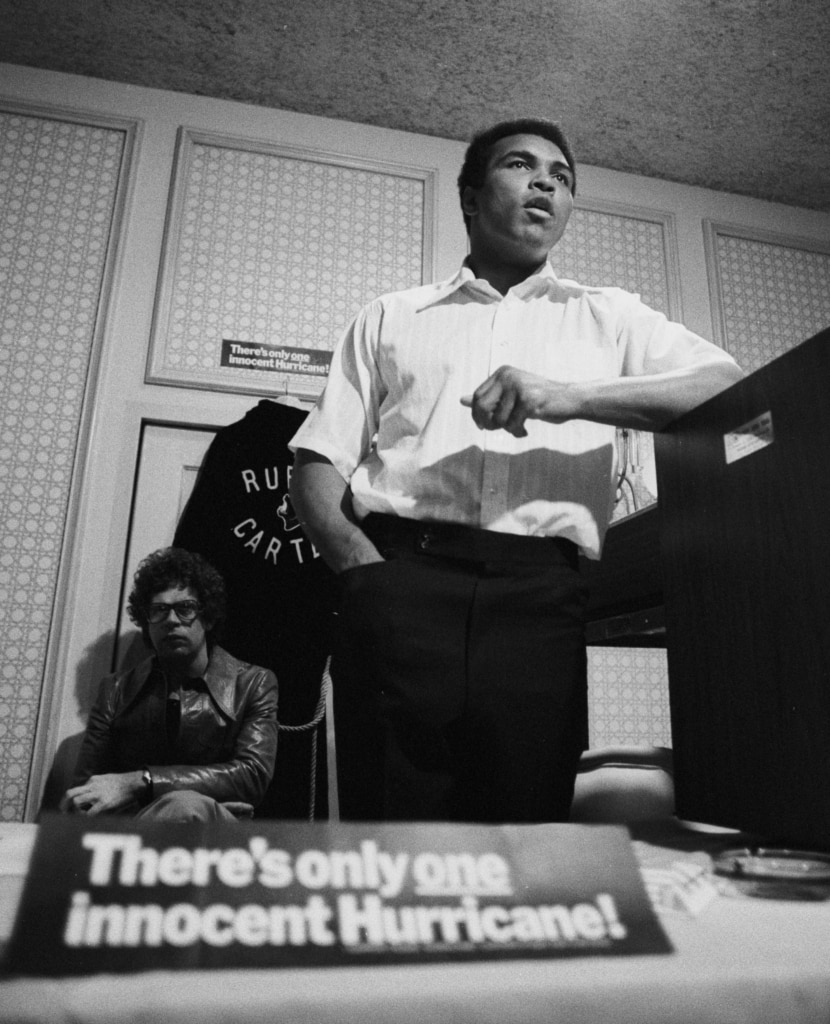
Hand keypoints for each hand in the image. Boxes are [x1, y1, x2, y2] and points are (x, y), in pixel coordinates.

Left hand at [61, 772, 143, 814]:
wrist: (135, 783)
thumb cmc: (123, 784)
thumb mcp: (106, 780)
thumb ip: (96, 786)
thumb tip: (90, 799)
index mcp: (92, 780)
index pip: (75, 790)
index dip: (69, 801)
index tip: (68, 808)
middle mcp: (92, 786)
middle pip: (70, 793)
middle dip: (64, 805)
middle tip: (64, 813)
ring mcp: (97, 794)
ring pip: (76, 802)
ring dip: (73, 812)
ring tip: (77, 818)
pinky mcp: (104, 803)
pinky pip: (88, 813)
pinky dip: (85, 818)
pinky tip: (88, 820)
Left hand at [461, 365, 576, 436]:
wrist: (570, 400)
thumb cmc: (540, 399)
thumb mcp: (511, 396)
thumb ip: (489, 398)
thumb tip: (461, 400)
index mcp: (502, 372)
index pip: (477, 397)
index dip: (477, 415)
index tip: (485, 426)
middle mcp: (508, 376)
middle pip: (481, 407)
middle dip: (487, 424)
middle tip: (499, 429)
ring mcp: (519, 387)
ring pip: (498, 419)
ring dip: (507, 430)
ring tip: (518, 428)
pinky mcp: (529, 401)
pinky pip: (512, 425)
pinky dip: (517, 432)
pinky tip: (525, 431)